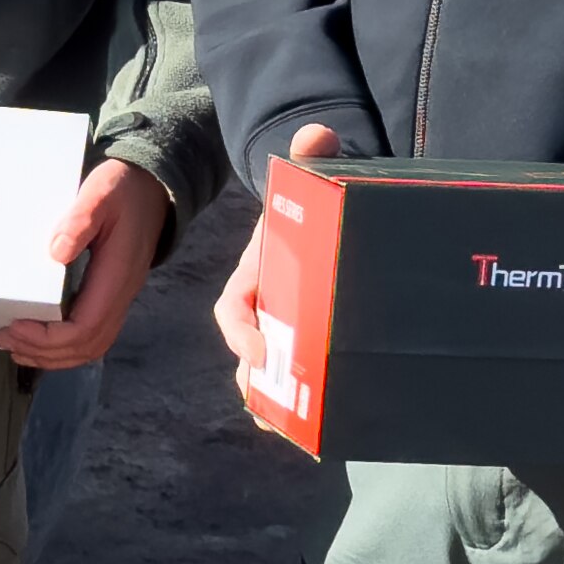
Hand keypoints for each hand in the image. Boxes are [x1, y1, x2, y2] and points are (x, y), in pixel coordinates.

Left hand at [1, 160, 172, 372]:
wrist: (151, 187)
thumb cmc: (123, 188)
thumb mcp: (100, 194)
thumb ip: (80, 220)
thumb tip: (56, 252)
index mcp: (117, 275)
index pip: (85, 328)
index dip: (48, 337)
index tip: (15, 325)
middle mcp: (121, 294)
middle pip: (86, 345)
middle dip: (44, 351)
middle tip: (4, 338)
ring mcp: (118, 297)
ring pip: (91, 346)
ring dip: (53, 354)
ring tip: (16, 347)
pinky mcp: (111, 295)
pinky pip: (92, 334)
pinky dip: (64, 345)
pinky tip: (38, 339)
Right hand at [213, 122, 344, 408]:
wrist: (327, 217)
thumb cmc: (312, 204)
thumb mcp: (307, 183)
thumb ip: (310, 159)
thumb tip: (316, 136)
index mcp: (255, 277)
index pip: (235, 309)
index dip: (241, 331)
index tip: (259, 349)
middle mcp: (266, 309)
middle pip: (252, 351)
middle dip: (258, 379)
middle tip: (271, 402)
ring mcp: (288, 328)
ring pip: (273, 371)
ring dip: (278, 400)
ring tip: (291, 426)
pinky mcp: (312, 340)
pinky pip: (301, 375)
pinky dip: (303, 401)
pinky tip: (318, 427)